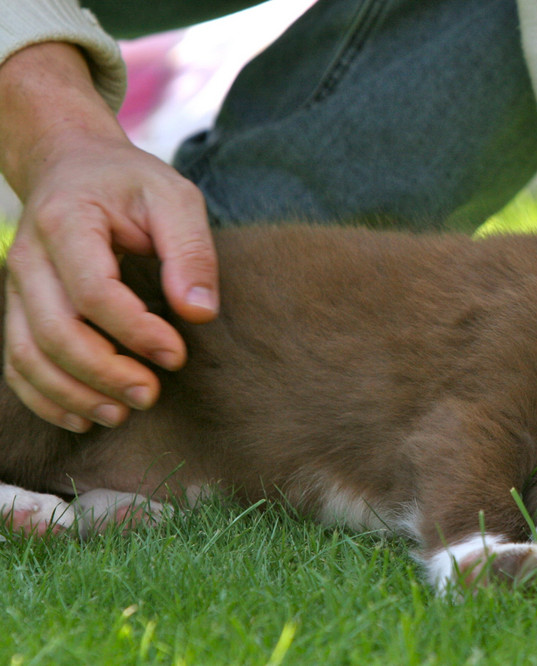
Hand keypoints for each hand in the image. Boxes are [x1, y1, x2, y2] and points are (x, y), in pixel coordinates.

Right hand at [0, 43, 218, 430]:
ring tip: (122, 414)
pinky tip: (84, 417)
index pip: (92, 291)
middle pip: (55, 331)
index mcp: (67, 221)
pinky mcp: (20, 309)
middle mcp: (29, 257)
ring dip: (73, 394)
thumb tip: (199, 312)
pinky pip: (17, 363)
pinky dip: (45, 397)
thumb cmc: (132, 186)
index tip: (176, 355)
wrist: (75, 167)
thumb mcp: (175, 198)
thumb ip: (191, 251)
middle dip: (104, 373)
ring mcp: (17, 287)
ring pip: (28, 355)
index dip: (134, 331)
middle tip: (151, 395)